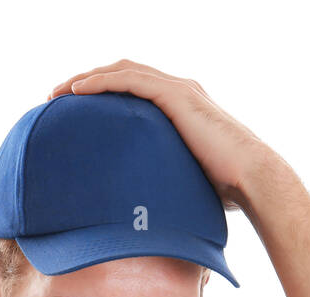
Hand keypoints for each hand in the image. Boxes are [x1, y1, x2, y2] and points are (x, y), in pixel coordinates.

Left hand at [48, 59, 274, 210]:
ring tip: (57, 92)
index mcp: (181, 106)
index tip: (75, 109)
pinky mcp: (176, 97)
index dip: (104, 92)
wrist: (253, 179)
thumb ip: (169, 179)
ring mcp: (178, 90)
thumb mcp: (187, 179)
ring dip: (85, 78)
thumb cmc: (227, 188)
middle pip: (123, 73)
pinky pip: (129, 82)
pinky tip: (77, 92)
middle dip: (87, 80)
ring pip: (122, 71)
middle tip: (57, 97)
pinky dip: (100, 83)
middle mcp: (179, 90)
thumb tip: (151, 210)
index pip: (135, 88)